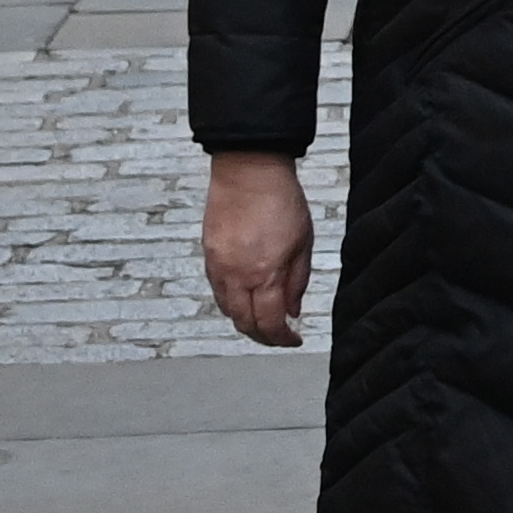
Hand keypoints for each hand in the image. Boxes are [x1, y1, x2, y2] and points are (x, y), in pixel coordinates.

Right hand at [203, 152, 314, 345]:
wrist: (248, 172)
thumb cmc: (281, 201)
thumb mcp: (304, 244)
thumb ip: (297, 282)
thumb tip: (293, 311)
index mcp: (265, 274)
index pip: (269, 323)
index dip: (282, 339)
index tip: (293, 339)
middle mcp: (236, 276)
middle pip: (244, 323)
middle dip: (262, 337)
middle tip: (278, 336)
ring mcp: (218, 267)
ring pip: (227, 310)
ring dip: (245, 322)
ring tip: (263, 320)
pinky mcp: (208, 256)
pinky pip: (217, 291)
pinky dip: (231, 303)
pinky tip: (245, 299)